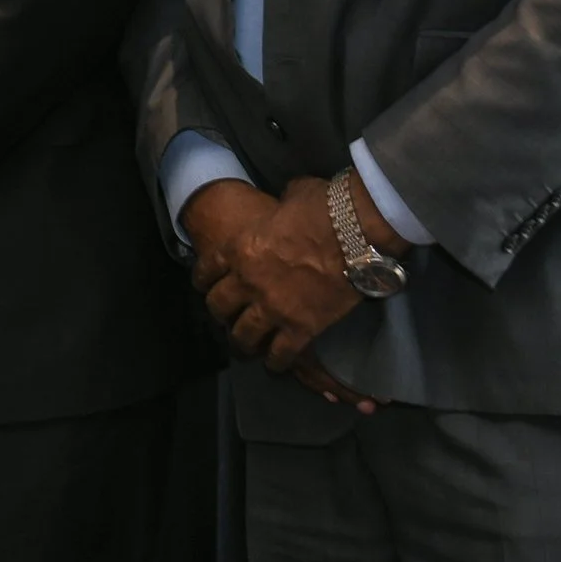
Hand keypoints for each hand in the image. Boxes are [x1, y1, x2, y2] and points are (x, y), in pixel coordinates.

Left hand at [198, 176, 364, 374]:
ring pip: (243, 336)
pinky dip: (276, 362)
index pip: (208, 269)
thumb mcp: (290, 196)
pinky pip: (280, 354)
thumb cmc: (323, 207)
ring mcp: (272, 307)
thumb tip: (288, 205)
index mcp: (240, 247)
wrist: (355, 232)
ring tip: (246, 348)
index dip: (204, 280)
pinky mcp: (300, 328)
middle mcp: (248, 281)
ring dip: (242, 342)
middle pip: (219, 306)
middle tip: (227, 317)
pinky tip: (275, 365)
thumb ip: (279, 208)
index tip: (207, 286)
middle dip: (220, 313)